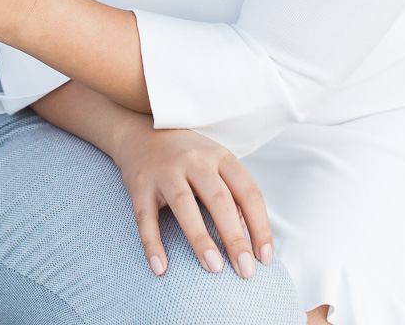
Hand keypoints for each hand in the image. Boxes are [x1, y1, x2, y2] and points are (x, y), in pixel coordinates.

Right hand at [110, 122, 272, 279]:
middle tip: (246, 271)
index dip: (260, 226)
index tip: (265, 257)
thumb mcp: (217, 164)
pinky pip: (145, 217)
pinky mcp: (139, 185)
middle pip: (219, 200)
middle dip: (235, 238)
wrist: (142, 133)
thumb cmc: (190, 159)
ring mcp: (165, 171)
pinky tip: (160, 268)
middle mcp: (194, 160)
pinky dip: (152, 243)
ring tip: (214, 268)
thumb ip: (233, 194)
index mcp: (221, 157)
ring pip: (184, 205)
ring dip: (200, 239)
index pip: (248, 192)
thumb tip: (248, 234)